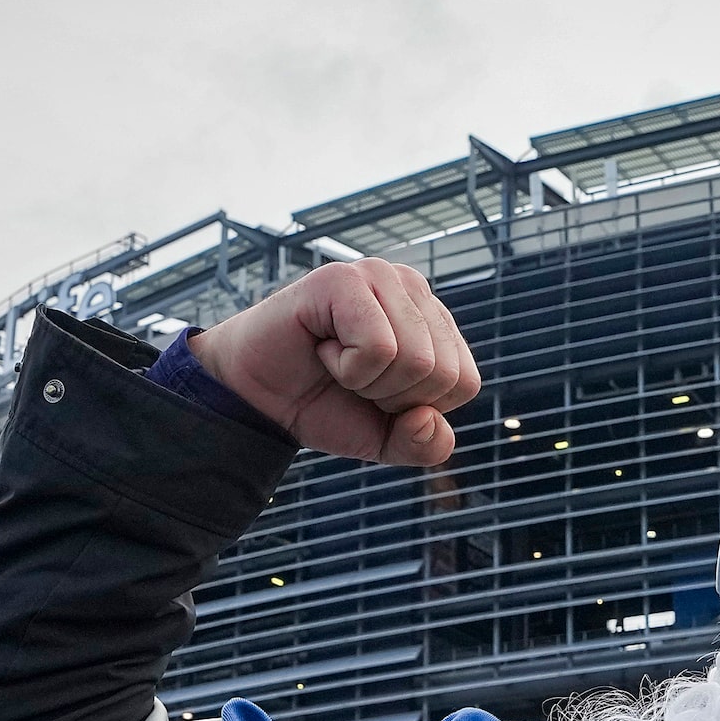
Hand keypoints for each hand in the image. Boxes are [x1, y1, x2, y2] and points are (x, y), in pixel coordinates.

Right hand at [185, 258, 479, 466]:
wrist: (255, 398)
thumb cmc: (322, 404)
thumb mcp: (385, 439)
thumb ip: (424, 444)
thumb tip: (428, 419)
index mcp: (432, 320)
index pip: (464, 382)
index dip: (417, 408)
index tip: (376, 393)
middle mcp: (412, 289)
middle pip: (442, 373)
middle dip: (392, 398)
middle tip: (352, 378)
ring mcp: (379, 276)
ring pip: (415, 360)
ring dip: (368, 382)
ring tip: (336, 361)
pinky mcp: (343, 279)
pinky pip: (378, 348)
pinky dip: (348, 368)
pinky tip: (322, 347)